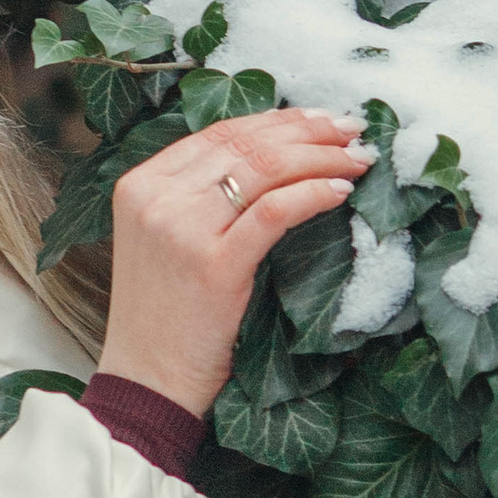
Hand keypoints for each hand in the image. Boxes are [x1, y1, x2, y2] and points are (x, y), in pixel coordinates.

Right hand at [97, 108, 370, 420]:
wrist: (147, 379)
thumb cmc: (165, 314)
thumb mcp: (166, 239)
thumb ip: (199, 197)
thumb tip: (273, 158)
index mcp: (140, 184)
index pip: (219, 132)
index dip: (276, 120)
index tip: (318, 119)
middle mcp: (157, 198)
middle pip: (246, 143)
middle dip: (307, 131)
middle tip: (350, 129)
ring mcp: (182, 229)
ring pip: (264, 169)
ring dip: (321, 158)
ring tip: (356, 158)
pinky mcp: (213, 265)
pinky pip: (274, 212)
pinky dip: (313, 194)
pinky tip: (340, 191)